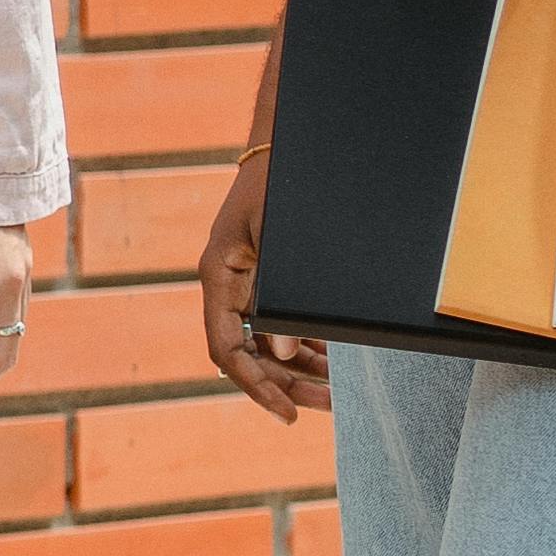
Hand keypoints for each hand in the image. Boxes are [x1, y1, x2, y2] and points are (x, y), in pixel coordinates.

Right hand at [197, 150, 327, 420]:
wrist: (286, 141)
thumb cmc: (279, 181)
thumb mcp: (278, 235)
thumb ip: (280, 297)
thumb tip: (288, 350)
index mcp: (219, 276)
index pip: (226, 349)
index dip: (255, 386)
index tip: (286, 413)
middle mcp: (228, 286)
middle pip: (250, 354)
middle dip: (286, 384)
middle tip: (327, 407)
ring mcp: (247, 283)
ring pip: (269, 343)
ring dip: (300, 369)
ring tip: (336, 391)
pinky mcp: (267, 278)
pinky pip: (281, 323)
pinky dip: (306, 344)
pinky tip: (333, 360)